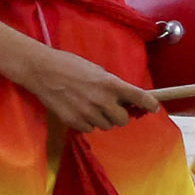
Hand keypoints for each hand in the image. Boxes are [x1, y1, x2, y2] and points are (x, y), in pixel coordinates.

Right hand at [15, 42, 155, 133]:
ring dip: (102, 119)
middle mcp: (103, 100)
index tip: (153, 108)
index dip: (150, 105)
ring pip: (106, 126)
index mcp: (111, 84)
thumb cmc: (69, 65)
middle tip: (110, 108)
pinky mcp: (74, 121)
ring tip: (89, 107)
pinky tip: (78, 110)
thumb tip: (124, 99)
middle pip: (122, 120)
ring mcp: (88, 112)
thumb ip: (111, 85)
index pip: (140, 97)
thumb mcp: (96, 71)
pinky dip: (86, 122)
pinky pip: (89, 128)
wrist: (41, 70)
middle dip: (118, 115)